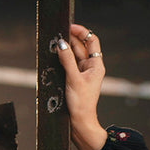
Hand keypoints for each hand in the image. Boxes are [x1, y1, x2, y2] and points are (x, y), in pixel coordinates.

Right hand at [55, 23, 107, 149]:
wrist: (80, 123)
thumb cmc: (81, 104)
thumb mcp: (73, 79)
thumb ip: (67, 59)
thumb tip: (61, 42)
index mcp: (96, 65)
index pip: (92, 41)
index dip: (81, 31)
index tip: (69, 26)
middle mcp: (90, 67)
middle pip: (81, 45)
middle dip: (69, 38)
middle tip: (56, 33)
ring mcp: (82, 73)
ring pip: (73, 54)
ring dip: (64, 48)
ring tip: (53, 43)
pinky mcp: (74, 79)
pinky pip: (68, 63)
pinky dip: (61, 58)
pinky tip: (53, 55)